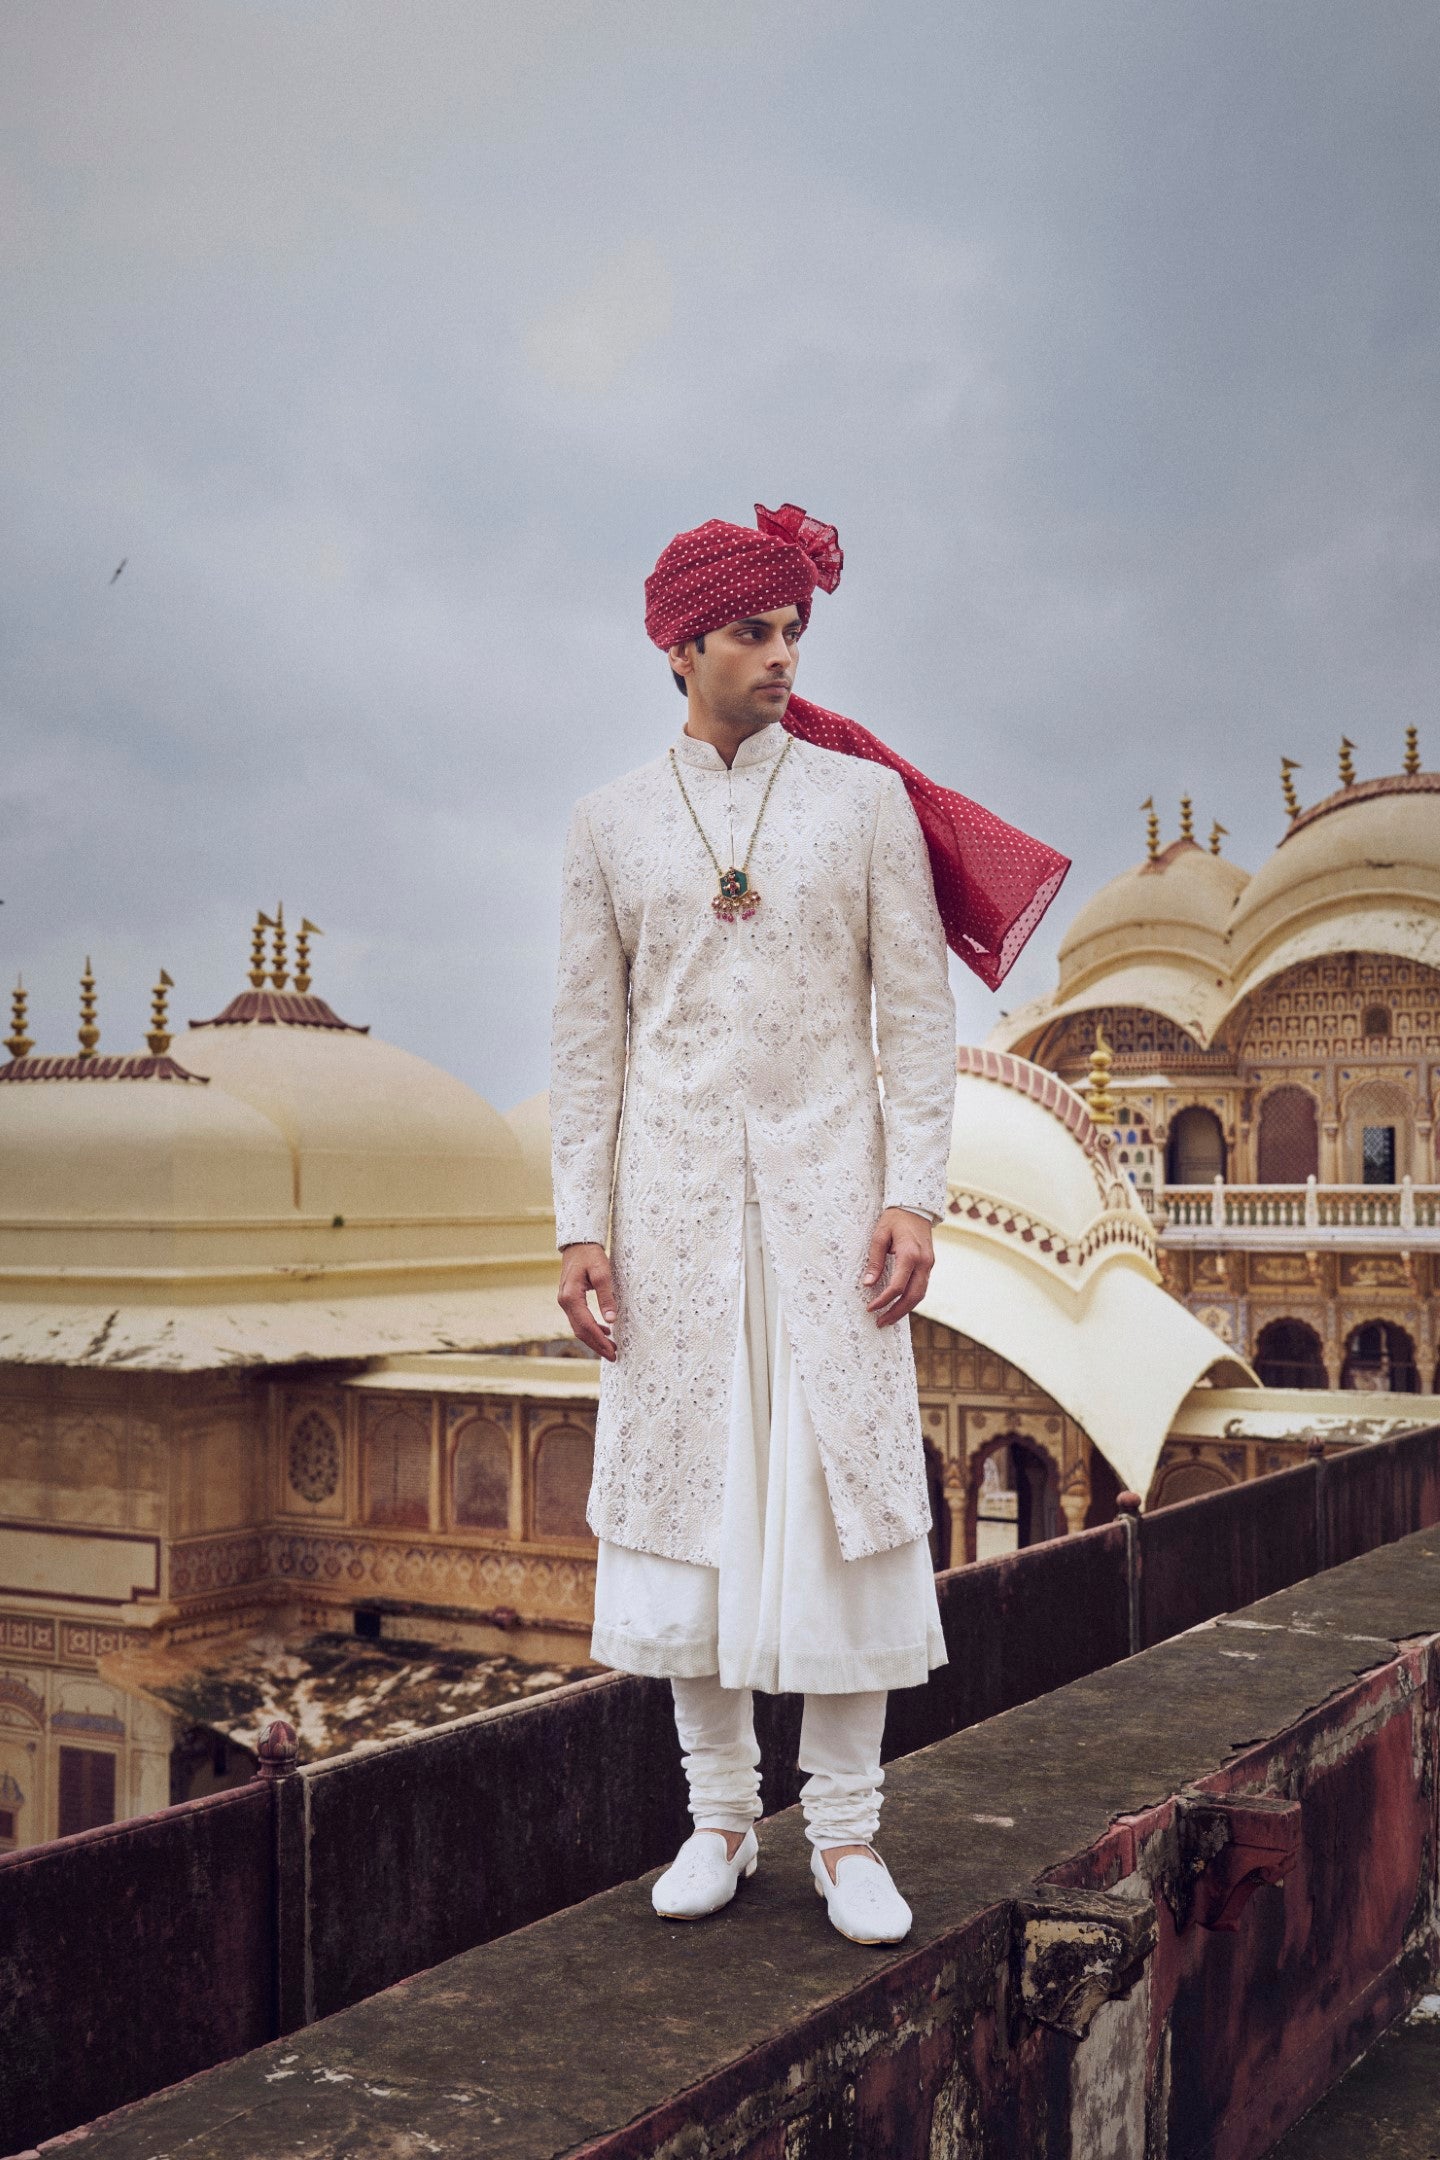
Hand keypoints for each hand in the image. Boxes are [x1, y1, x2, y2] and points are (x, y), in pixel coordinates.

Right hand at [557, 1242, 617, 1360]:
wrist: (578, 1244)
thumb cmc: (591, 1256)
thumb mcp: (602, 1273)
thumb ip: (606, 1297)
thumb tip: (611, 1320)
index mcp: (571, 1297)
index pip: (586, 1325)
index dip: (599, 1340)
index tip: (612, 1351)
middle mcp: (565, 1302)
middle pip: (580, 1331)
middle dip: (597, 1345)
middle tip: (613, 1356)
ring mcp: (565, 1302)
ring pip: (579, 1327)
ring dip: (594, 1339)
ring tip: (611, 1347)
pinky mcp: (569, 1300)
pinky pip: (579, 1319)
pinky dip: (591, 1328)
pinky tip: (605, 1331)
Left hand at [862, 1208, 933, 1327]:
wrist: (915, 1207)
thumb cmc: (895, 1219)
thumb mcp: (879, 1236)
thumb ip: (875, 1260)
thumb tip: (868, 1283)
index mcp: (910, 1255)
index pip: (897, 1286)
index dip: (883, 1300)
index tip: (871, 1308)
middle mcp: (923, 1262)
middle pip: (913, 1296)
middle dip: (897, 1312)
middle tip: (881, 1322)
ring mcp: (929, 1264)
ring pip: (920, 1294)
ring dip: (905, 1309)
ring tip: (889, 1318)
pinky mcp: (929, 1264)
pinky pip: (922, 1287)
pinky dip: (911, 1299)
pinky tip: (899, 1304)